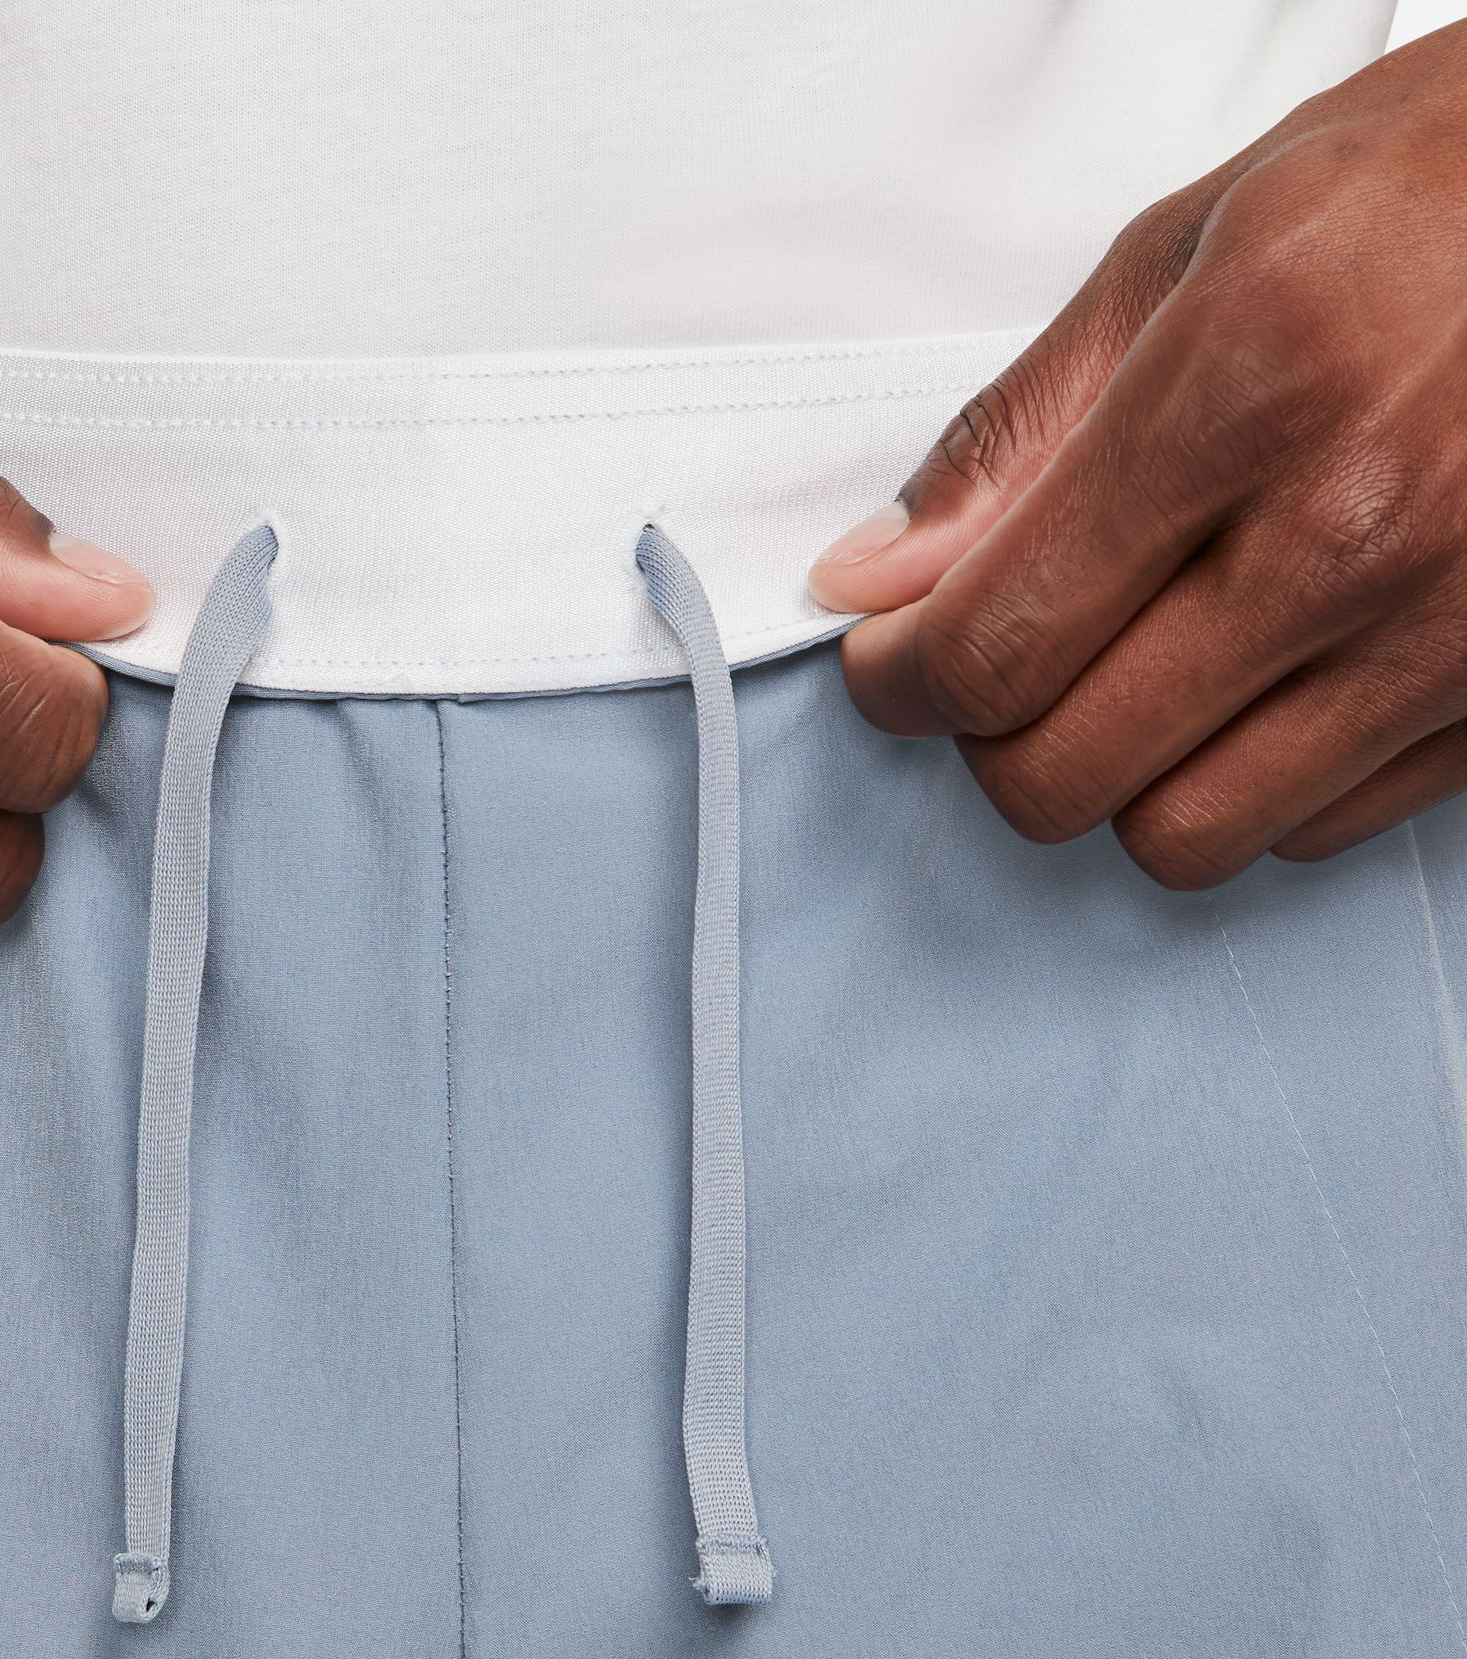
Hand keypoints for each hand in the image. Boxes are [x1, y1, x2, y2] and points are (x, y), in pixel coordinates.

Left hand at [808, 26, 1466, 888]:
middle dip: (991, 736)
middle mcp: (1357, 530)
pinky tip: (1254, 682)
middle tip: (1000, 664)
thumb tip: (882, 574)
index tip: (891, 662)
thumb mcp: (1190, 246)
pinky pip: (1315, 828)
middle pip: (1064, 774)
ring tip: (1129, 675)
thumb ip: (1017, 431)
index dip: (900, 681)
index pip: (994, 646)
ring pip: (1185, 837)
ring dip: (1119, 777)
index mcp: (1251, 388)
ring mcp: (1453, 628)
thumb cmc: (1437, 188)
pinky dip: (1249, 782)